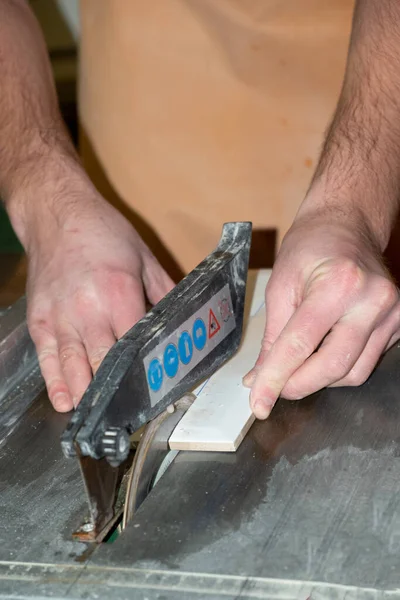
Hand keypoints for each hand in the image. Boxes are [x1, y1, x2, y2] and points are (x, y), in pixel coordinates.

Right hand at [25, 191, 173, 412]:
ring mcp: (61, 317)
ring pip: (75, 367)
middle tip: (132, 416)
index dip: (148, 372)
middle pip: (105, 364)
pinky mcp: (40, 319)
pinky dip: (56, 382)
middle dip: (119, 392)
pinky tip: (65, 401)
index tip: (158, 392)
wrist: (57, 213)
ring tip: (100, 419)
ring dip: (88, 396)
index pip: (136, 346)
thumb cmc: (102, 231)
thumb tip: (183, 317)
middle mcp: (89, 311)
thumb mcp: (144, 257)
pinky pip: (47, 357)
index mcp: (120, 295)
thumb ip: (165, 292)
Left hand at [244, 215, 399, 418]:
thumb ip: (271, 335)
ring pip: (352, 373)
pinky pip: (365, 362)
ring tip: (296, 365)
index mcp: (338, 284)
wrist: (348, 225)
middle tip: (273, 389)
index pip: (301, 345)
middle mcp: (372, 300)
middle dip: (298, 386)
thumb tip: (260, 378)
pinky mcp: (398, 324)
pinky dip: (338, 368)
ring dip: (318, 379)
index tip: (259, 402)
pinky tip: (321, 353)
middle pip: (333, 366)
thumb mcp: (281, 284)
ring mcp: (392, 314)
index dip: (275, 379)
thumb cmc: (311, 246)